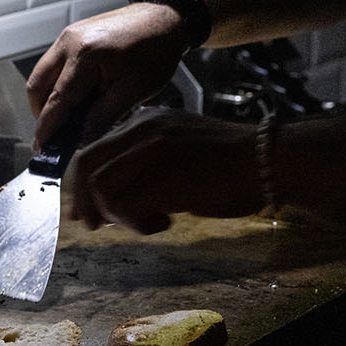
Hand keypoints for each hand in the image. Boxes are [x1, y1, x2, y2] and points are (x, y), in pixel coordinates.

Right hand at [25, 1, 194, 163]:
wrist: (166, 19)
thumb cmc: (155, 50)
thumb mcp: (133, 91)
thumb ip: (102, 117)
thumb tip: (81, 138)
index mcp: (85, 54)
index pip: (57, 99)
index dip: (47, 127)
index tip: (42, 147)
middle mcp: (70, 41)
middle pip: (38, 85)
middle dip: (42, 112)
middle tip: (55, 134)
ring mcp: (69, 35)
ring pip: (42, 74)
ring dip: (49, 98)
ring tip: (68, 116)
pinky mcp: (73, 34)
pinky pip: (53, 64)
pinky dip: (57, 83)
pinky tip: (76, 96)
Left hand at [65, 109, 264, 235]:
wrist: (266, 160)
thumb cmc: (230, 162)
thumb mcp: (179, 147)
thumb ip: (146, 162)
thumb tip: (111, 199)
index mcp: (146, 120)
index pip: (93, 150)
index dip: (80, 185)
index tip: (83, 211)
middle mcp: (144, 129)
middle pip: (88, 168)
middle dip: (85, 203)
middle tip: (95, 226)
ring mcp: (153, 151)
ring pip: (104, 191)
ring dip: (119, 217)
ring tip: (148, 221)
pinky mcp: (164, 176)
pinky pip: (126, 207)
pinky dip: (138, 224)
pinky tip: (164, 223)